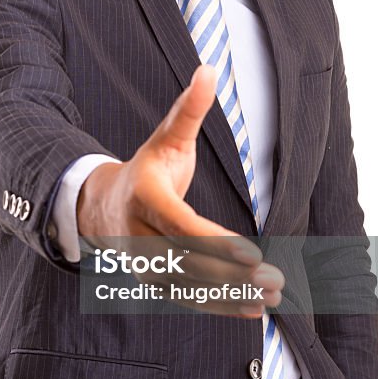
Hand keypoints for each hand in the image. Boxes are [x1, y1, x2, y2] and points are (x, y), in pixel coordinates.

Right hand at [76, 64, 284, 317]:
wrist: (102, 205)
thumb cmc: (147, 169)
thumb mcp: (166, 138)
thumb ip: (188, 110)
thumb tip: (208, 69)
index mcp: (143, 197)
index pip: (181, 225)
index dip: (216, 241)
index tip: (253, 253)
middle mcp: (138, 236)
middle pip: (187, 261)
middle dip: (232, 274)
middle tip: (274, 278)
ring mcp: (143, 265)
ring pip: (189, 287)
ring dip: (231, 295)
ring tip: (273, 295)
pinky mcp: (153, 283)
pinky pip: (187, 300)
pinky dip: (220, 306)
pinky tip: (253, 308)